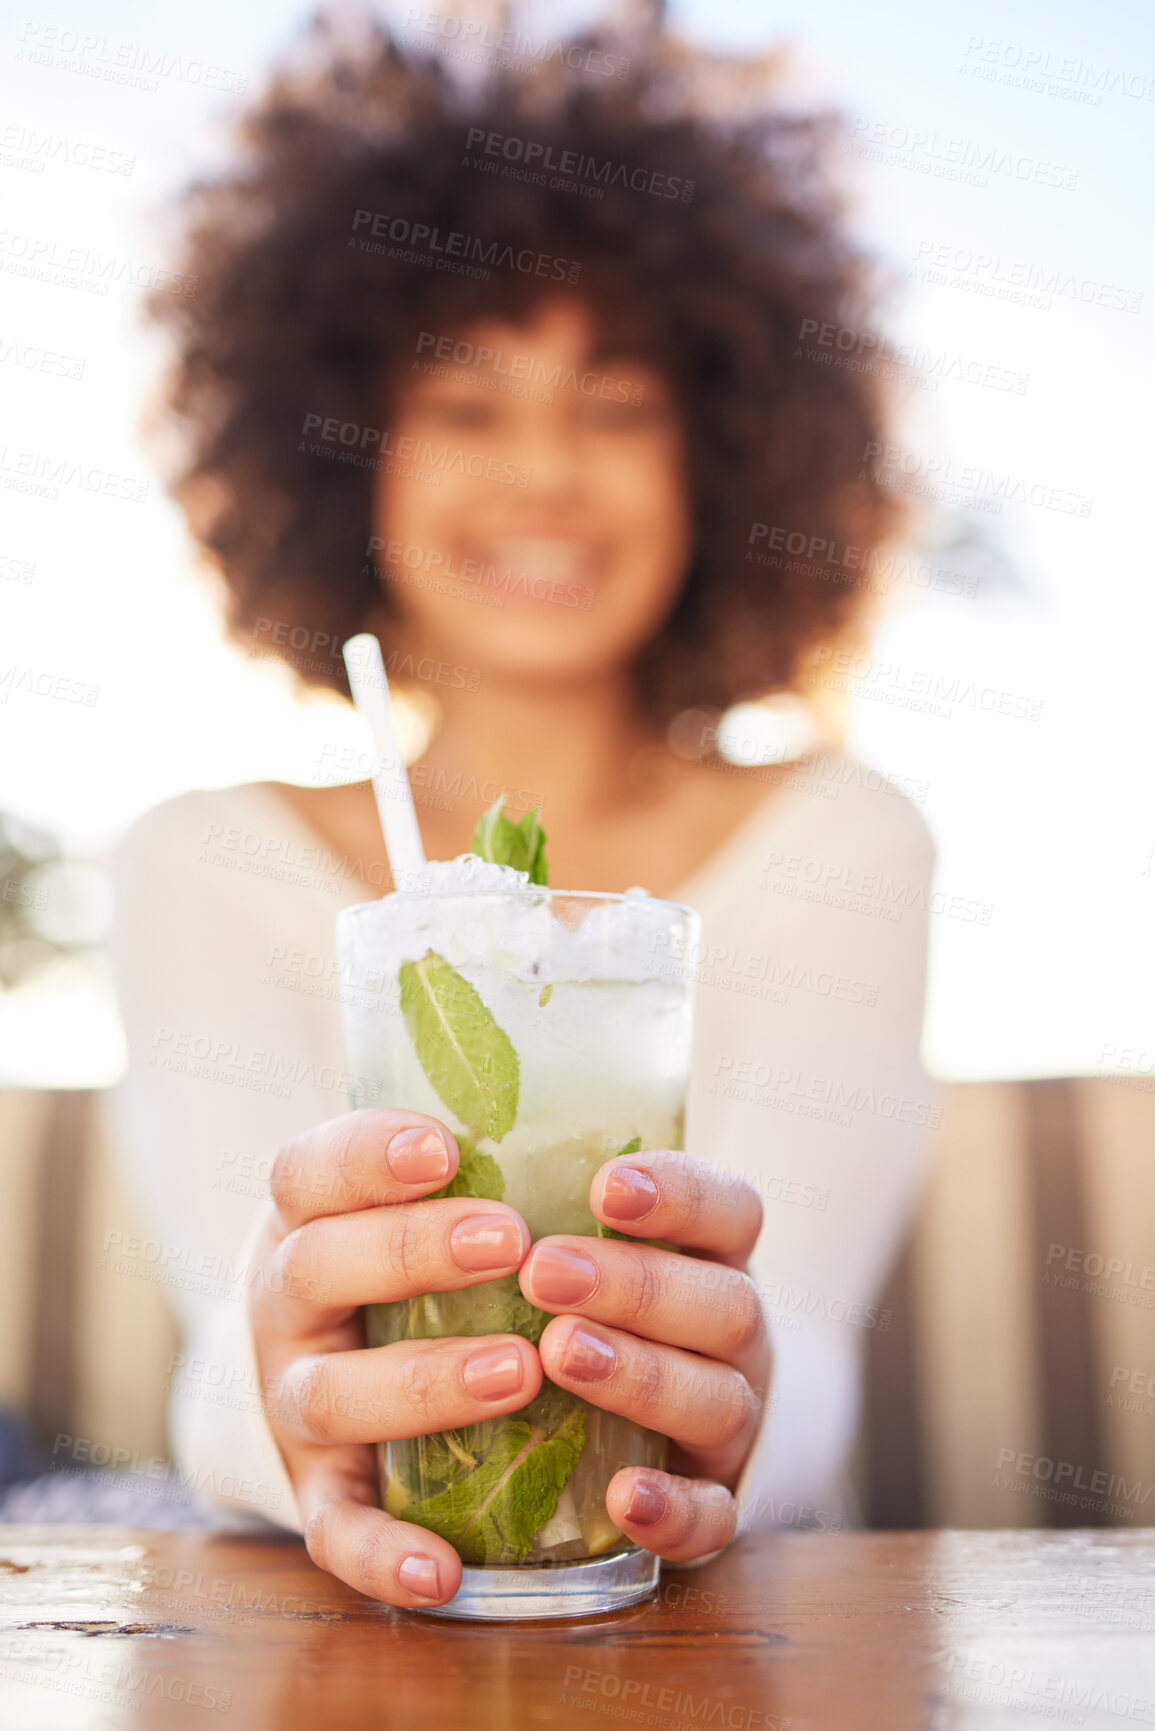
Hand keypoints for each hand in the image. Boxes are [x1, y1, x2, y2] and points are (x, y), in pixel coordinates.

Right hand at [251, 1109, 539, 1608]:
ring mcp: (301, 1400)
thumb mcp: (428, 1190)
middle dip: (411, 1252)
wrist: (347, 1347)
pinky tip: (446, 1570)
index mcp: (311, 1214)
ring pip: (330, 1396)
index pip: (309, 1169)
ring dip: (422, 1384)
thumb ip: (489, 1154)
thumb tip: (611, 1136)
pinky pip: (339, 1532)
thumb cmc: (418, 1251)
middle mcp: (291, 1304)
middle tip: (508, 1240)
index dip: (365, 1155)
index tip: (443, 1147)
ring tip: (520, 1369)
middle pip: (318, 1268)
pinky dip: (385, 1556)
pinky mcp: (325, 1492)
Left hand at [518, 1150, 769, 1563]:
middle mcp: (730, 1339)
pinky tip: (623, 1498)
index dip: (680, 1194)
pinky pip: (710, 1523)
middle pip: (725, 1304)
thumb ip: (533, 1193)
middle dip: (635, 1284)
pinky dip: (674, 1513)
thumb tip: (428, 1134)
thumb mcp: (571, 1238)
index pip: (729, 1210)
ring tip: (559, 1354)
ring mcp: (723, 1426)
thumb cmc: (578, 1305)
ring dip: (642, 1376)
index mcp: (708, 1258)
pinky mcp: (704, 1510)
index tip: (606, 1183)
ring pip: (717, 1403)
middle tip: (543, 1271)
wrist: (635, 1433)